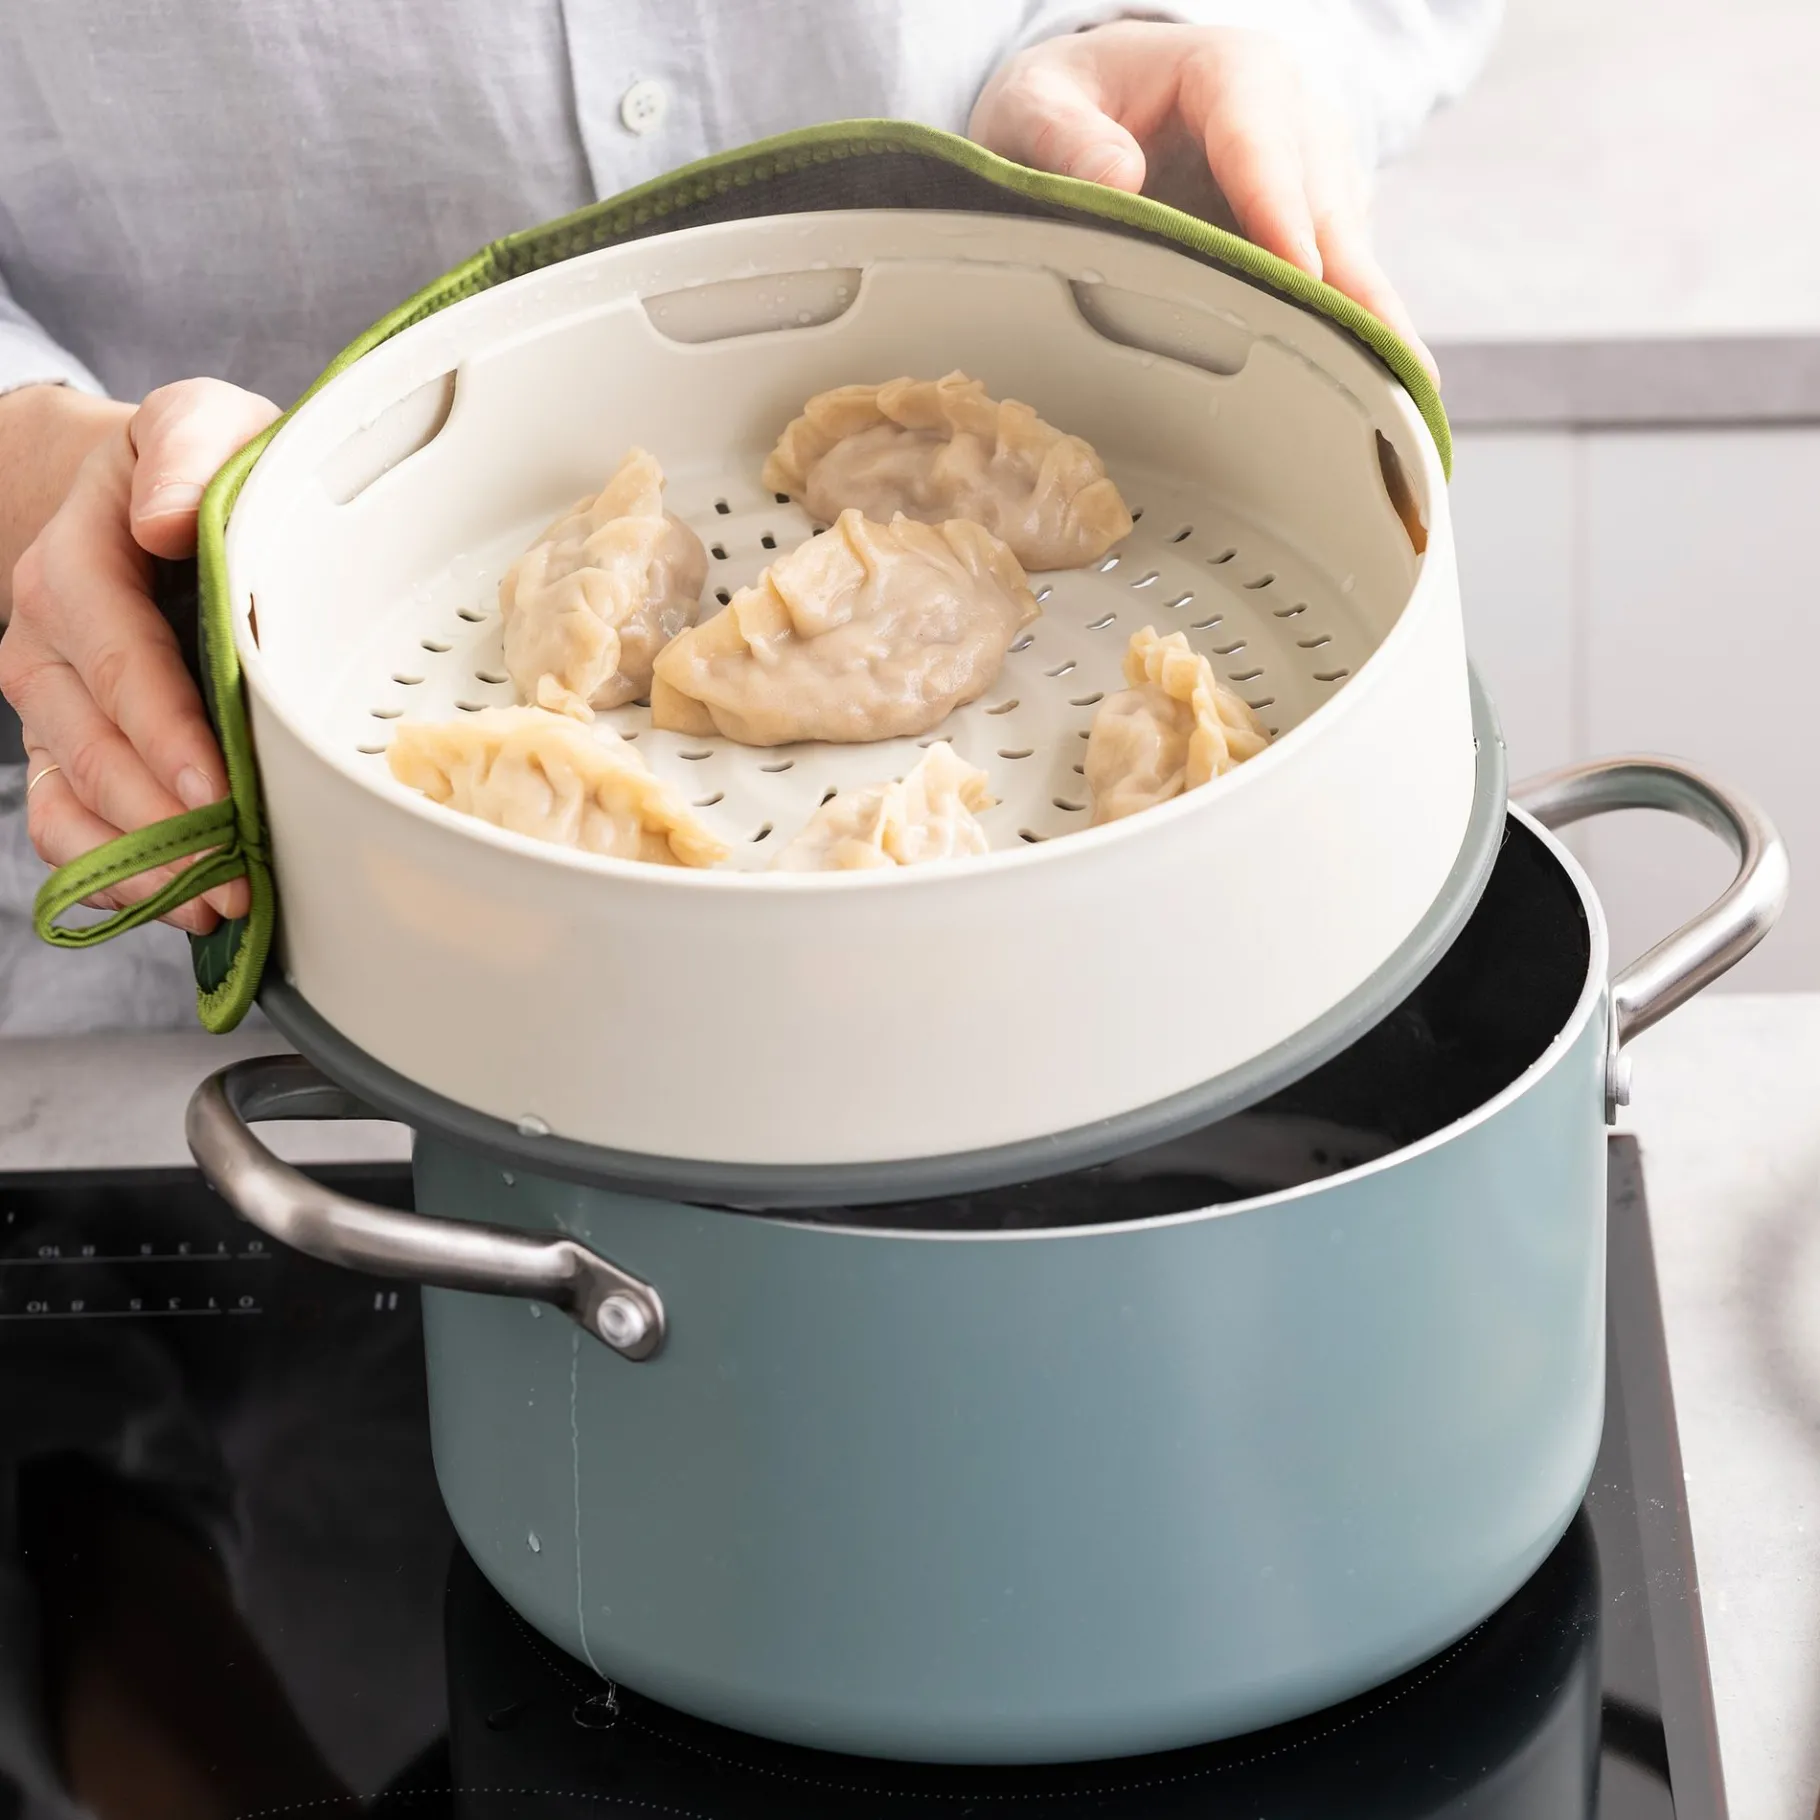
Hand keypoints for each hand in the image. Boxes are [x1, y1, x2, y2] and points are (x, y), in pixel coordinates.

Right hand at [0, 379, 278, 934]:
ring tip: (217, 904)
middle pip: (96, 746)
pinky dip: (111, 871)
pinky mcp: (61, 740)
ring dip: (145, 861)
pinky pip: (61, 819)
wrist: (134, 494)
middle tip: (238, 877)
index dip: (167, 733)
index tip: (215, 792)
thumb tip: (166, 517)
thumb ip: (189, 449)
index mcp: (78, 564)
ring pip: (74, 795)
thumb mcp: (198, 424)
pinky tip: (171, 902)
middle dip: (166, 821)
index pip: (121, 660)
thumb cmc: (186, 471)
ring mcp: (49, 698)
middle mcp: (46, 638)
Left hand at [971, 21, 1434, 378]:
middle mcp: (1292, 117)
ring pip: (1349, 249)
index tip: (1299, 271)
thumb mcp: (1036, 103)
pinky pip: (1339, 279)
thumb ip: (1062, 136)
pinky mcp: (1314, 225)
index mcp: (1230, 72)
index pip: (1261, 137)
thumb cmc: (1071, 99)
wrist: (1098, 97)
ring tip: (1399, 394)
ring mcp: (1313, 174)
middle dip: (1354, 285)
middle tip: (1385, 361)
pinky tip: (1370, 392)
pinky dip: (1351, 332)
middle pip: (1327, 206)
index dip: (1280, 207)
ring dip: (1369, 320)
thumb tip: (1116, 177)